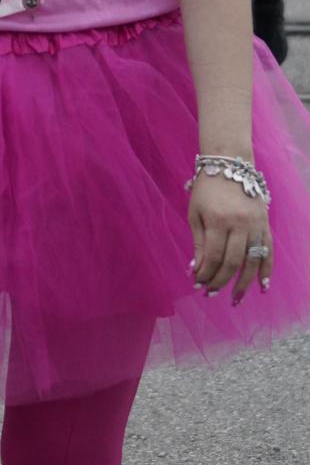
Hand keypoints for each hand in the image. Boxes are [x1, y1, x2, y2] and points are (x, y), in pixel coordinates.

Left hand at [188, 173, 271, 304]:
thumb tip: (196, 270)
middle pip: (232, 262)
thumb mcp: (195, 213)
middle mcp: (240, 224)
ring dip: (243, 283)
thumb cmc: (206, 189)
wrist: (230, 164)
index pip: (212, 257)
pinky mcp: (265, 225)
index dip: (205, 274)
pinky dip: (267, 270)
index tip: (197, 283)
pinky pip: (268, 251)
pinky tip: (262, 287)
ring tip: (234, 299)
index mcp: (218, 220)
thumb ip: (198, 243)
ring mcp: (255, 225)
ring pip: (252, 261)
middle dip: (220, 281)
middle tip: (210, 293)